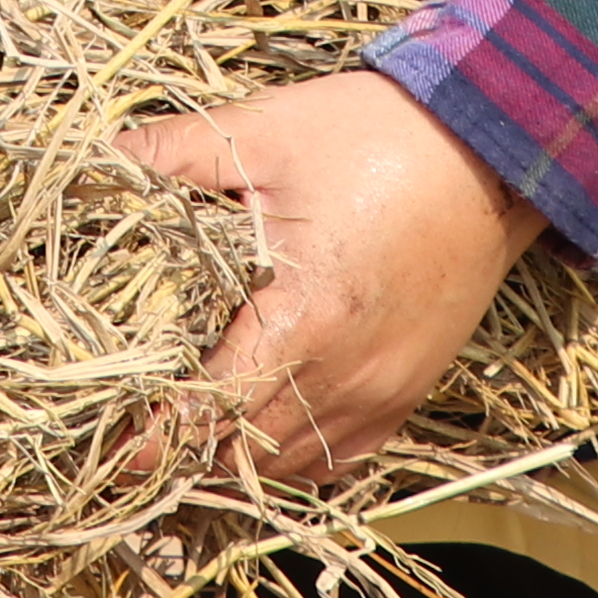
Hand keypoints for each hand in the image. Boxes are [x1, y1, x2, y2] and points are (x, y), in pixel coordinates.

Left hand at [117, 70, 546, 483]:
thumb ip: (177, 153)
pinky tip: (262, 431)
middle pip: (249, 453)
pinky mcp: (412, 385)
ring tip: (188, 443)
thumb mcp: (268, 133)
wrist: (493, 145)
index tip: (117, 455)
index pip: (215, 410)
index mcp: (305, 318)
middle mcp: (349, 374)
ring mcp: (386, 388)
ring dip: (239, 461)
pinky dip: (296, 456)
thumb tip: (104, 157)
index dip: (160, 440)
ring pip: (294, 464)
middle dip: (189, 457)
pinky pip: (343, 454)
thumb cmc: (380, 134)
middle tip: (136, 446)